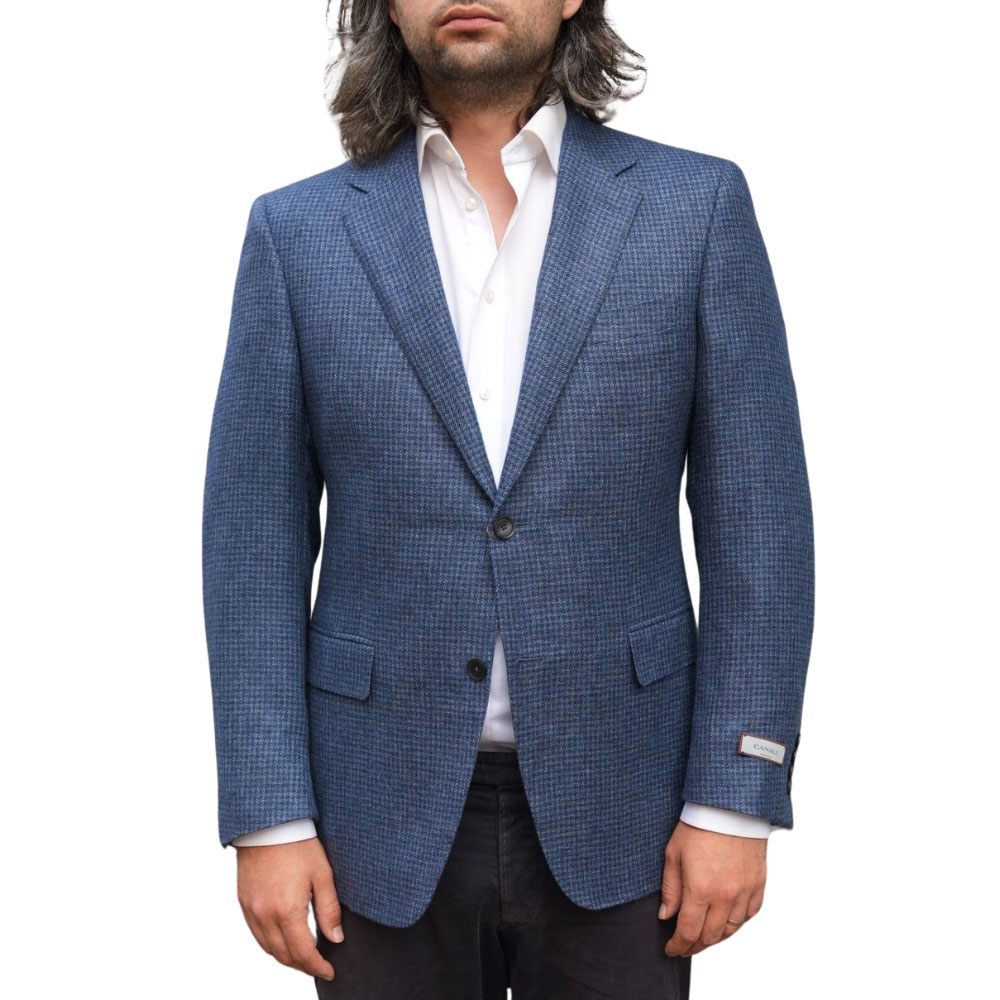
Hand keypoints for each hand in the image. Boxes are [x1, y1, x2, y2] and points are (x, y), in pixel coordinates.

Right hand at [236, 836, 342, 981]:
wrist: (269, 823)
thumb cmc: (298, 845)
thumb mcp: (323, 875)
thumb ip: (329, 910)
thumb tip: (335, 938)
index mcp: (286, 910)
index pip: (302, 953)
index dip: (317, 966)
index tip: (329, 970)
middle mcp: (264, 915)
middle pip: (283, 955)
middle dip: (303, 965)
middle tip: (319, 964)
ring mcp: (251, 910)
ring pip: (268, 948)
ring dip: (286, 957)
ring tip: (304, 955)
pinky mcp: (243, 902)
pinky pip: (256, 934)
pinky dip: (270, 943)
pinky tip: (283, 939)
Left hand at [659, 819, 766, 956]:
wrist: (730, 806)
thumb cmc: (699, 825)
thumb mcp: (673, 854)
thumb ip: (670, 889)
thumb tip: (666, 916)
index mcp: (700, 890)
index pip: (688, 931)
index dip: (678, 945)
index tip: (671, 949)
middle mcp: (725, 897)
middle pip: (710, 936)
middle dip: (694, 946)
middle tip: (685, 946)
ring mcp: (744, 892)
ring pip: (731, 930)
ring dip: (716, 938)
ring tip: (704, 937)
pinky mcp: (758, 884)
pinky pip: (749, 915)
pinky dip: (737, 923)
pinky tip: (727, 921)